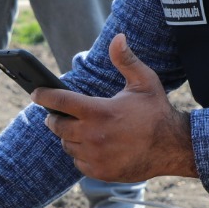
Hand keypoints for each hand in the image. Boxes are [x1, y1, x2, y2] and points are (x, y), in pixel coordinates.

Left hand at [34, 33, 197, 182]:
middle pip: (57, 126)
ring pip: (67, 144)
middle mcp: (93, 135)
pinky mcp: (99, 171)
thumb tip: (117, 37)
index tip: (35, 93)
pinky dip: (81, 154)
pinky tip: (93, 146)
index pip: (60, 101)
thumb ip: (126, 60)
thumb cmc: (157, 112)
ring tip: (81, 130)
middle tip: (58, 114)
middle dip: (54, 118)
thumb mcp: (144, 82)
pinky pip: (78, 161)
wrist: (173, 148)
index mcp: (99, 111)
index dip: (44, 95)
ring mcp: (95, 155)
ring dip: (69, 137)